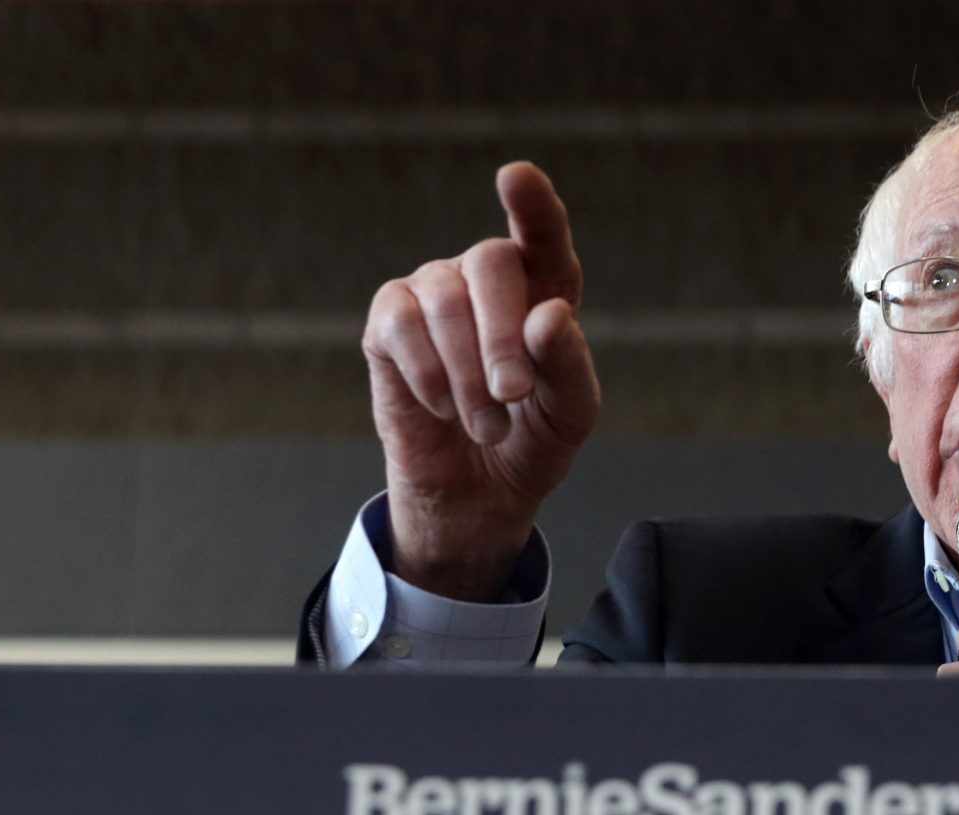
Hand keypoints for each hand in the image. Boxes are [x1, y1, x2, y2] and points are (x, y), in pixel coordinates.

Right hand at [363, 162, 601, 599]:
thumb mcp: (570, 415)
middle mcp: (486, 277)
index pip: (542, 233)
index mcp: (545, 288)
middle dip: (503, 333)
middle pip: (491, 262)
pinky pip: (400, 324)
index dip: (532, 204)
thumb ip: (570, 366)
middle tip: (512, 393)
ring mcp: (433, 291)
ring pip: (445, 301)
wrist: (477, 492)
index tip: (515, 177)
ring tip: (487, 426)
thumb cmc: (532, 440)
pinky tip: (443, 408)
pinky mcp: (388, 323)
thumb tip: (548, 317)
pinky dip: (427, 373)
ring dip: (468, 374)